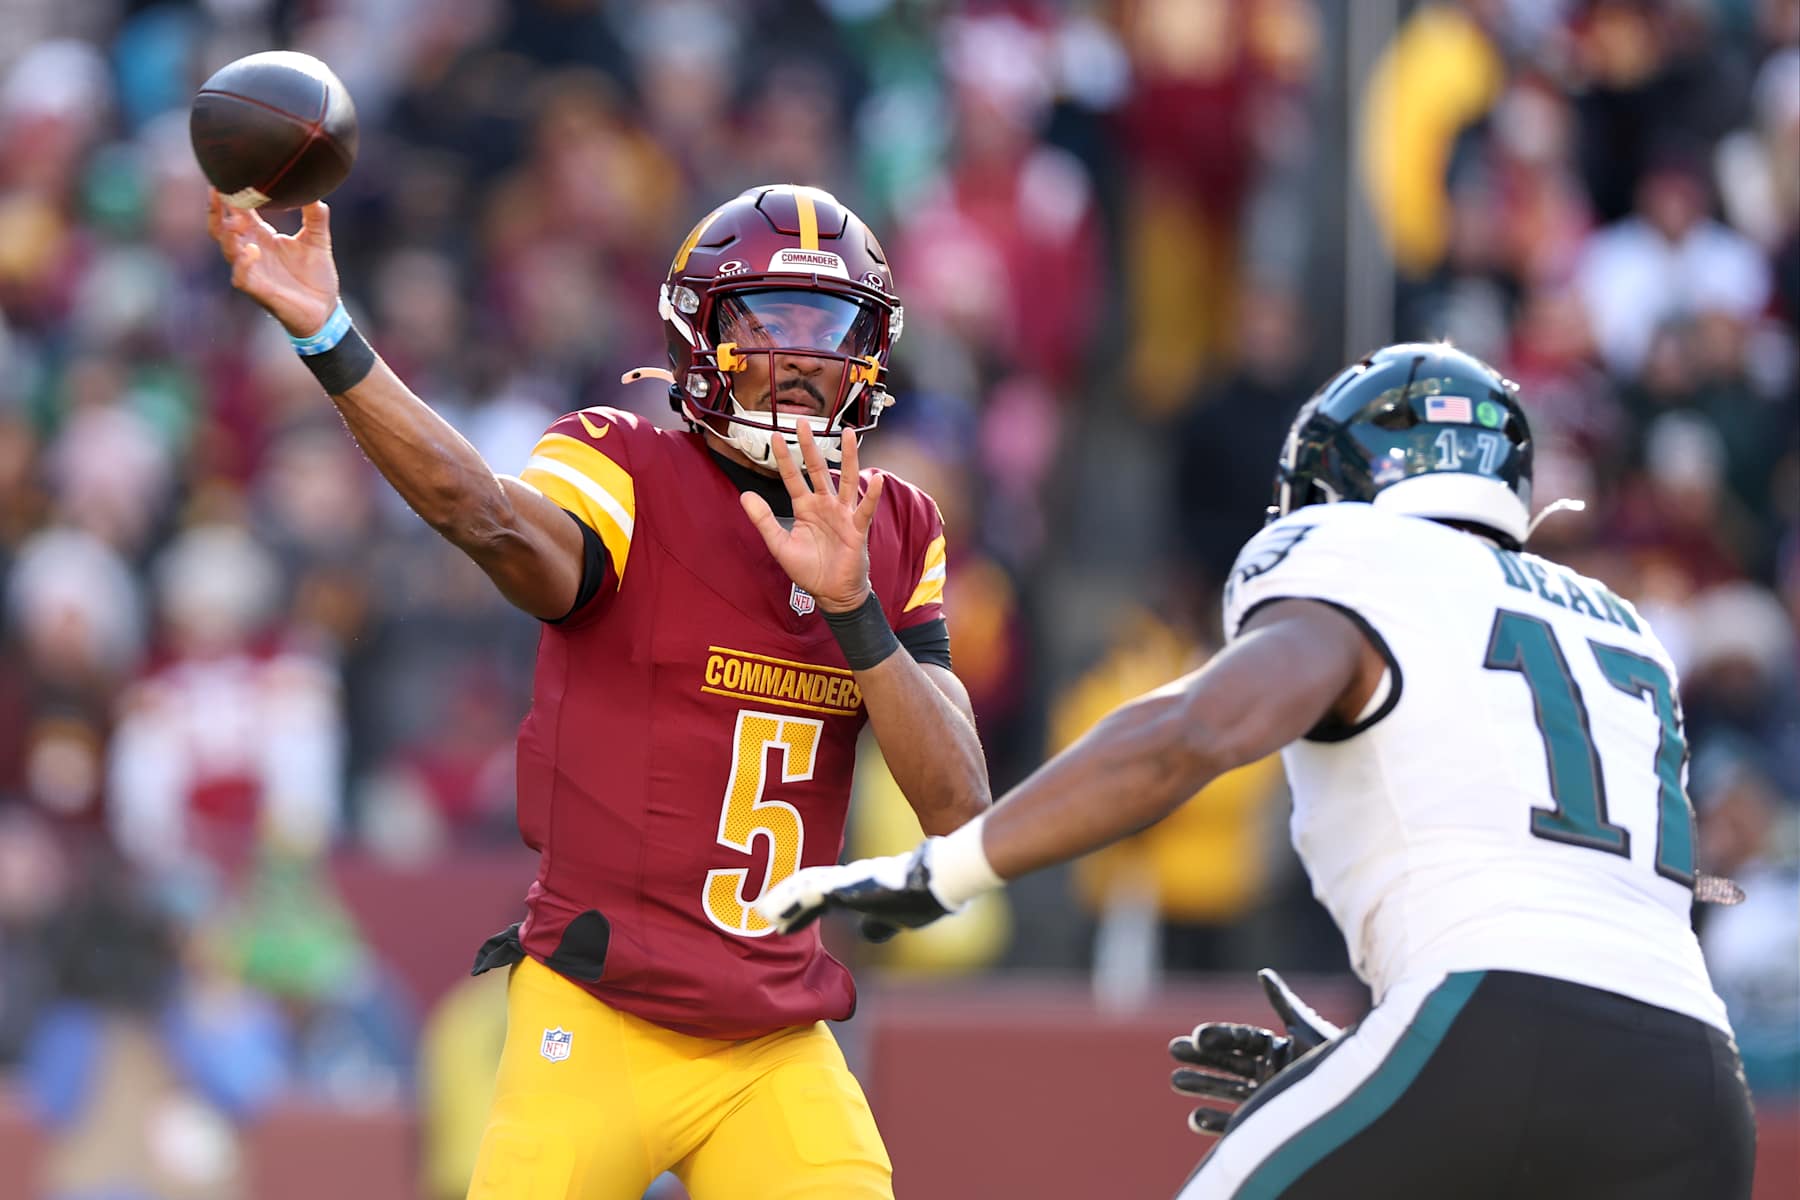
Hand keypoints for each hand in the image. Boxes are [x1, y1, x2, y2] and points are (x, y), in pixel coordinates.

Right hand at [207, 190, 338, 336]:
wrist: (325, 309)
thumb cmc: (315, 275)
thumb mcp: (318, 241)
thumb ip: (315, 217)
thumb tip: (317, 192)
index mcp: (261, 235)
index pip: (238, 211)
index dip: (230, 194)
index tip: (228, 173)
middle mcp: (250, 250)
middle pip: (221, 227)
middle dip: (216, 210)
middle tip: (218, 190)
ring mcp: (251, 270)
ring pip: (227, 249)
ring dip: (227, 234)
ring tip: (235, 221)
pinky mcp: (257, 290)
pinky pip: (240, 276)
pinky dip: (243, 263)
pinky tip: (252, 250)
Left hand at [740, 423, 883, 611]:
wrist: (832, 593)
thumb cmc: (809, 570)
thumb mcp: (779, 545)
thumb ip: (763, 520)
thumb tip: (745, 495)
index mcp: (806, 507)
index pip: (793, 477)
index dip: (784, 458)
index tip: (775, 437)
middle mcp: (825, 505)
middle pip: (818, 469)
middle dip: (811, 446)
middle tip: (804, 423)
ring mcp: (843, 514)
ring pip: (847, 479)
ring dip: (848, 457)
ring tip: (848, 434)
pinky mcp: (857, 528)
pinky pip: (865, 509)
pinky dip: (871, 495)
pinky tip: (876, 479)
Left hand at [753, 843, 949, 941]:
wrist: (939, 879)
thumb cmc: (923, 898)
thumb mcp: (897, 918)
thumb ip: (879, 925)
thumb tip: (867, 935)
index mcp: (856, 888)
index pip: (820, 895)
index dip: (800, 907)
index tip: (782, 922)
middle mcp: (846, 880)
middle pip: (805, 887)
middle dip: (782, 901)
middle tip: (759, 911)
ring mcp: (845, 880)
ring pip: (802, 888)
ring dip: (780, 902)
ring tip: (760, 913)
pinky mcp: (847, 885)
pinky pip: (808, 894)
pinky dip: (789, 905)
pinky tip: (774, 916)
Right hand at [1169, 968, 1341, 1135]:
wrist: (1362, 1101)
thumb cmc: (1338, 1060)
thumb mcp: (1309, 1029)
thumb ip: (1283, 1003)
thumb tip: (1262, 973)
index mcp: (1276, 1048)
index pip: (1239, 1039)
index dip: (1217, 1037)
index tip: (1195, 1036)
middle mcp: (1269, 1072)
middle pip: (1227, 1062)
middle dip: (1200, 1057)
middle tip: (1173, 1051)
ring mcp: (1268, 1098)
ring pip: (1226, 1090)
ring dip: (1201, 1086)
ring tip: (1175, 1081)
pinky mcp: (1270, 1123)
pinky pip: (1237, 1124)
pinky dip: (1215, 1122)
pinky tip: (1194, 1117)